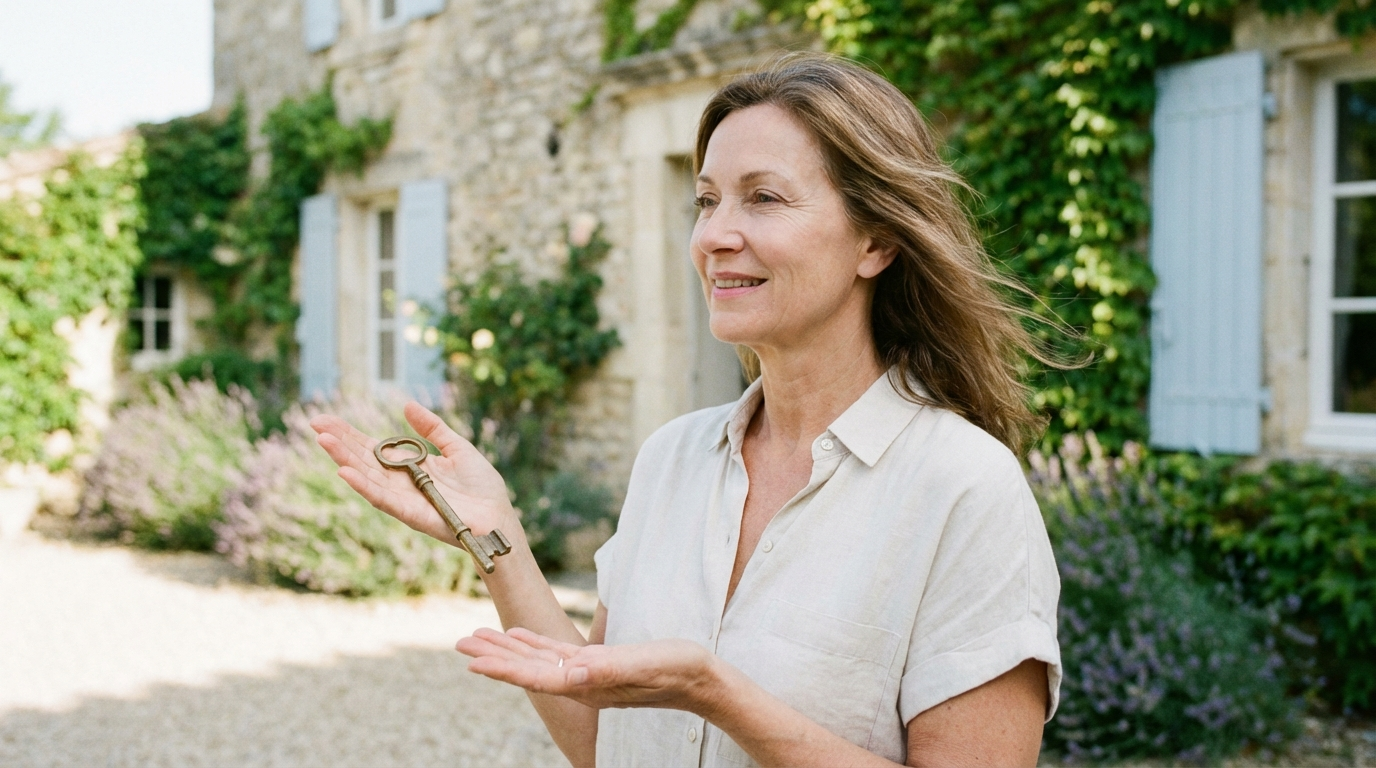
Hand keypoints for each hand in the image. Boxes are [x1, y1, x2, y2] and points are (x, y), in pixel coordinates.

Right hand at [310, 401, 521, 546]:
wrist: (498, 517)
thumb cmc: (482, 487)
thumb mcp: (457, 447)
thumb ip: (433, 428)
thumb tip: (407, 405)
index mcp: (409, 467)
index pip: (372, 448)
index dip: (349, 434)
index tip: (325, 420)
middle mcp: (400, 483)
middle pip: (362, 460)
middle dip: (339, 442)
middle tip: (315, 424)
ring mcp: (403, 499)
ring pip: (366, 478)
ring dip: (344, 460)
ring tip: (324, 441)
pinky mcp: (410, 514)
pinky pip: (383, 499)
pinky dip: (363, 486)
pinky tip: (344, 472)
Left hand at [457, 627, 720, 712]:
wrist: (701, 681)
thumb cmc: (676, 670)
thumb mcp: (644, 664)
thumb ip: (610, 668)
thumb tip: (575, 670)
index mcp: (588, 683)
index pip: (537, 675)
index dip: (504, 667)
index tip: (473, 661)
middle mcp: (582, 682)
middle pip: (528, 668)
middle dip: (494, 656)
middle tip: (460, 643)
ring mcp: (589, 675)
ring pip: (538, 660)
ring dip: (507, 649)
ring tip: (478, 638)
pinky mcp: (598, 664)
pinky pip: (556, 654)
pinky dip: (533, 643)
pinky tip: (520, 636)